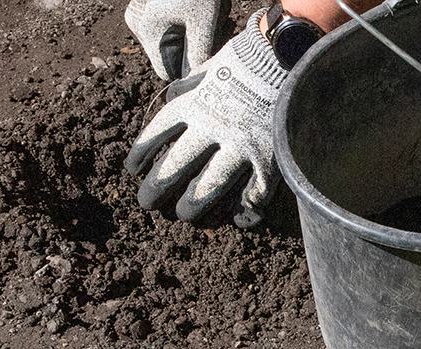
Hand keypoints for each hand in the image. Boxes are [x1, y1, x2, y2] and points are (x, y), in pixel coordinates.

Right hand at [124, 0, 225, 80]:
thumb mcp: (204, 22)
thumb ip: (199, 55)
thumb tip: (196, 82)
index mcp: (149, 31)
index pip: (169, 72)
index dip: (192, 69)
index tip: (213, 55)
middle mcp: (141, 25)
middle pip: (173, 56)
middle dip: (198, 49)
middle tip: (221, 30)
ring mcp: (146, 16)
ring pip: (177, 43)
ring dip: (200, 37)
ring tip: (216, 18)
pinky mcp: (156, 10)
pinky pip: (177, 29)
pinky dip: (194, 26)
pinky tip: (208, 13)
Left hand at [125, 11, 285, 225]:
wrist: (288, 57)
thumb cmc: (248, 59)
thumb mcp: (211, 66)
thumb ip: (190, 84)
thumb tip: (172, 94)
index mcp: (193, 106)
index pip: (157, 135)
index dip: (142, 154)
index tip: (133, 169)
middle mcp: (211, 130)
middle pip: (176, 167)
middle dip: (156, 189)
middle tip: (147, 203)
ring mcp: (241, 148)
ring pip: (210, 187)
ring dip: (193, 206)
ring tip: (185, 215)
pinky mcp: (269, 160)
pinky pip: (254, 195)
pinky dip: (246, 210)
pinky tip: (238, 219)